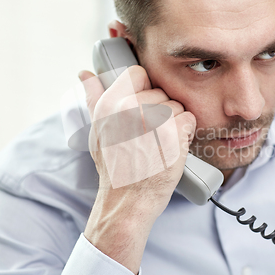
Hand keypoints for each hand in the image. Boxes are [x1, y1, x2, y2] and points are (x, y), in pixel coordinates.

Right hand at [78, 66, 195, 274]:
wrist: (127, 201)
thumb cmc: (113, 167)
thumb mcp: (97, 131)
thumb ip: (93, 98)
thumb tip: (85, 73)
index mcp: (109, 104)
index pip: (138, 73)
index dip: (145, 89)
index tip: (144, 107)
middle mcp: (129, 108)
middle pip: (161, 92)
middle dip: (161, 112)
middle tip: (149, 136)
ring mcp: (152, 120)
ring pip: (177, 105)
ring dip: (174, 123)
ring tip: (159, 143)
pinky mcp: (172, 134)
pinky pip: (189, 119)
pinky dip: (186, 133)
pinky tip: (172, 146)